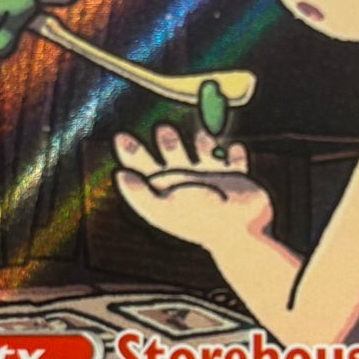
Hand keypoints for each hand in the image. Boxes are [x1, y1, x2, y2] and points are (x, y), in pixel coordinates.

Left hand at [114, 124, 273, 252]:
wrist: (238, 230)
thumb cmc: (199, 218)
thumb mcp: (163, 205)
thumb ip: (139, 193)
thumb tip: (120, 175)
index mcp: (166, 190)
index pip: (144, 169)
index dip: (131, 153)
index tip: (121, 136)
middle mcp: (187, 183)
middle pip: (173, 157)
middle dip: (168, 141)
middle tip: (164, 128)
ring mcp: (212, 180)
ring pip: (204, 155)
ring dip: (203, 143)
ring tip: (202, 135)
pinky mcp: (236, 179)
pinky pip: (236, 162)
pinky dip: (235, 154)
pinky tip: (235, 148)